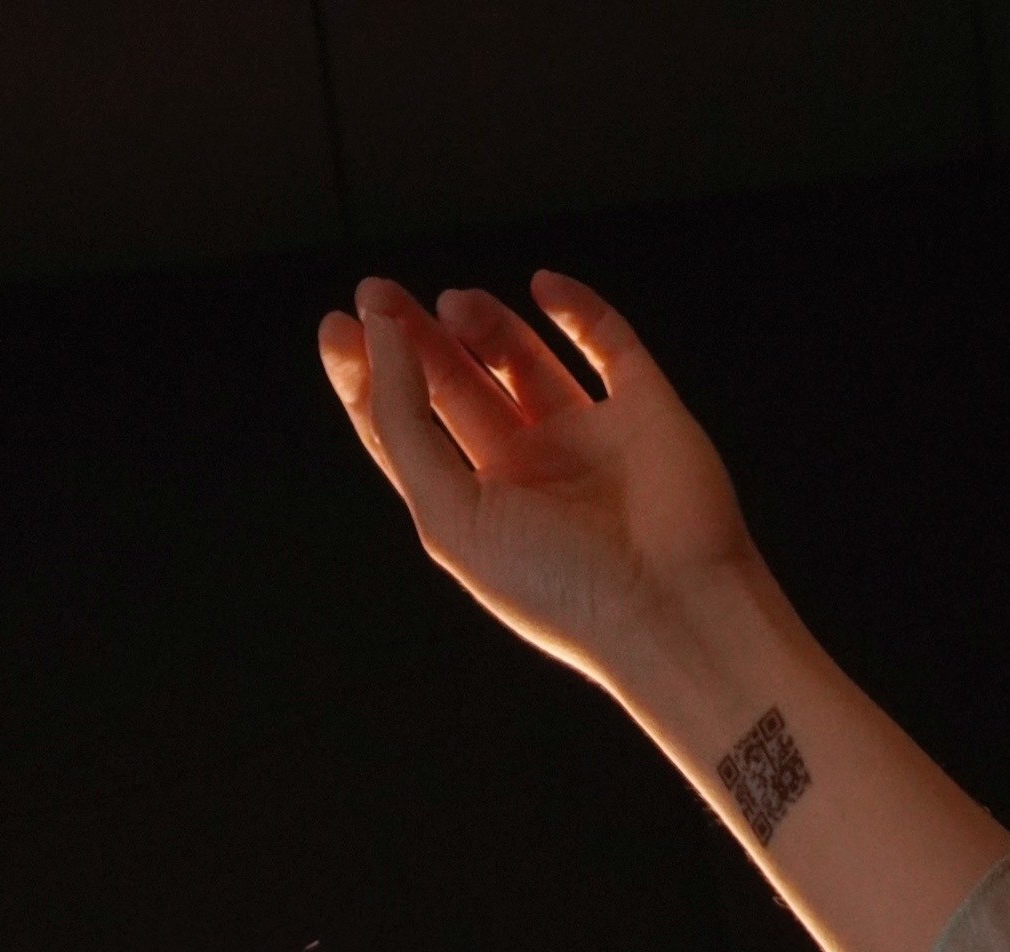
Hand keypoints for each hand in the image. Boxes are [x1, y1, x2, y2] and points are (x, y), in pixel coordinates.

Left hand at [317, 270, 757, 691]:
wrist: (670, 606)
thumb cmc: (560, 586)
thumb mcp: (449, 516)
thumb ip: (405, 424)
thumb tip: (382, 338)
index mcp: (475, 508)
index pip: (408, 430)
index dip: (370, 376)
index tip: (339, 325)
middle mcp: (526, 473)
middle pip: (454, 385)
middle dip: (412, 336)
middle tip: (377, 292)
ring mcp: (584, 438)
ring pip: (519, 359)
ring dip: (482, 323)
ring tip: (452, 304)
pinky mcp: (643, 410)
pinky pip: (608, 342)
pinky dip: (577, 307)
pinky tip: (542, 287)